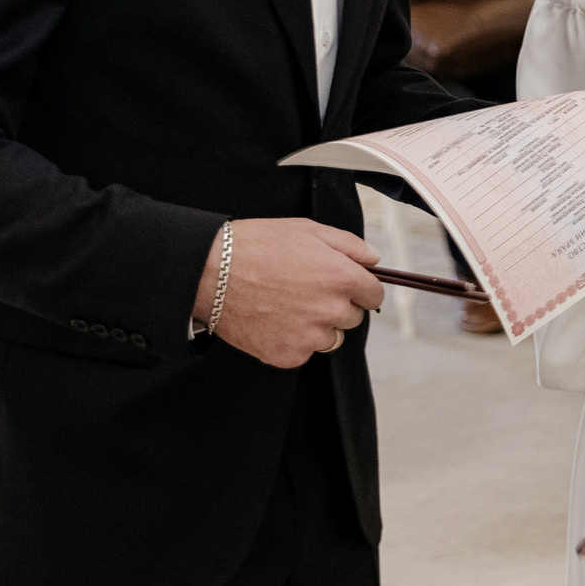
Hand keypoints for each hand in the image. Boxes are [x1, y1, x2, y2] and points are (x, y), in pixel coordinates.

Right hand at [197, 218, 385, 367]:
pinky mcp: (287, 355)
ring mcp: (309, 336)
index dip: (361, 288)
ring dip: (318, 326)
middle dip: (337, 305)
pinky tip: (275, 320)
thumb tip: (373, 259)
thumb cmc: (255, 247)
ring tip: (288, 306)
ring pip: (330, 338)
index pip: (374, 295)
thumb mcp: (308, 230)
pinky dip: (293, 341)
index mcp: (341, 278)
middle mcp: (330, 310)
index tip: (347, 286)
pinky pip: (304, 352)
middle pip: (353, 318)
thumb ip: (350, 245)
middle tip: (307, 291)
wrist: (210, 273)